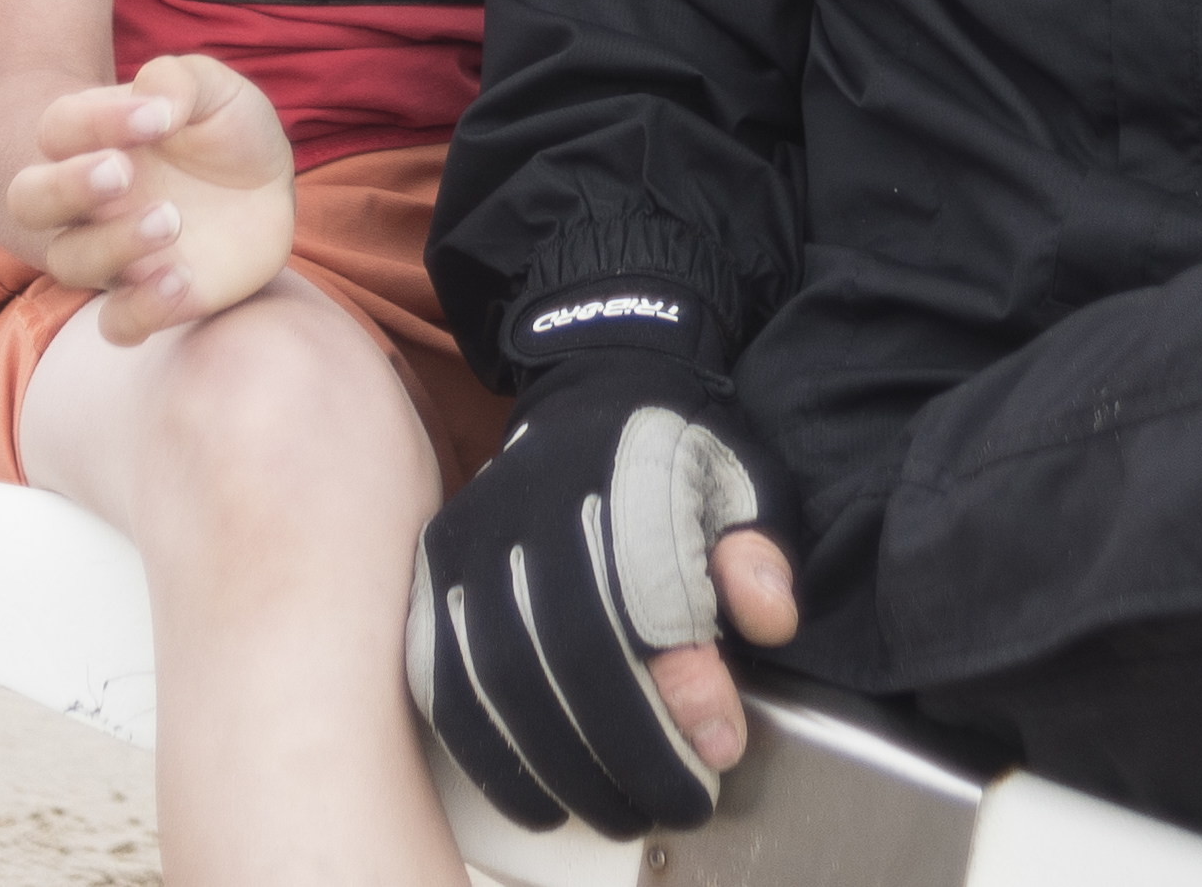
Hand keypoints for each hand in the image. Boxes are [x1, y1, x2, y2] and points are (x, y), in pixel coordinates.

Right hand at [0, 53, 295, 342]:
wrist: (266, 193)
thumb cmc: (227, 131)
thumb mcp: (215, 90)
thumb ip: (180, 81)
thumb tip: (154, 101)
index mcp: (94, 139)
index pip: (60, 127)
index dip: (98, 120)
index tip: (158, 116)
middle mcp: (88, 200)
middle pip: (29, 200)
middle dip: (66, 187)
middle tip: (122, 172)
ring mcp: (113, 254)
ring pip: (69, 262)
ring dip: (113, 243)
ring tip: (172, 220)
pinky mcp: (148, 301)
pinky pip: (117, 324)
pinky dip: (140, 310)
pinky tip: (181, 278)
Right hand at [408, 348, 797, 835]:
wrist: (590, 390)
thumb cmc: (678, 455)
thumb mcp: (743, 479)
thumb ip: (758, 549)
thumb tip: (767, 618)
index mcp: (621, 473)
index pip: (646, 595)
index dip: (683, 685)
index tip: (721, 746)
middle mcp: (534, 504)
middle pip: (570, 650)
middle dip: (627, 750)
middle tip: (675, 803)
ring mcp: (473, 538)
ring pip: (501, 674)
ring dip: (559, 765)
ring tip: (613, 811)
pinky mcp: (435, 570)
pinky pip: (442, 674)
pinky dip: (486, 749)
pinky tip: (533, 793)